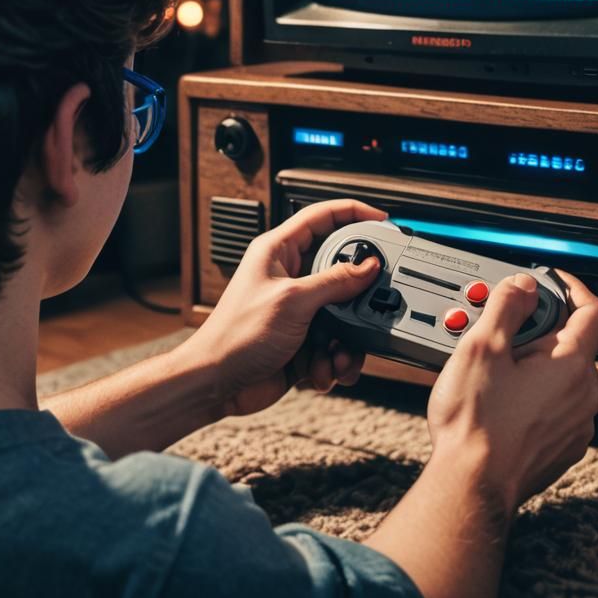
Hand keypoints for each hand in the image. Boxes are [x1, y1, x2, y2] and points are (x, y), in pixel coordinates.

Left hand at [184, 199, 386, 417]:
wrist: (216, 385)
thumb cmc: (235, 336)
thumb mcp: (292, 301)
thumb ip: (334, 281)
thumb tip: (368, 266)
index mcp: (278, 251)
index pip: (321, 216)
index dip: (353, 212)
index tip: (381, 219)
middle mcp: (290, 276)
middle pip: (341, 270)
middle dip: (357, 297)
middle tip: (369, 307)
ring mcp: (298, 310)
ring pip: (343, 314)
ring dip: (346, 340)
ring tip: (336, 353)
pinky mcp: (304, 340)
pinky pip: (336, 344)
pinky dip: (334, 361)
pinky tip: (321, 369)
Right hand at [427, 270, 597, 514]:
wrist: (472, 487)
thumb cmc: (476, 423)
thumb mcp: (481, 346)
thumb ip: (507, 305)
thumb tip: (523, 285)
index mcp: (573, 365)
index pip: (593, 311)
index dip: (572, 287)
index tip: (551, 282)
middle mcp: (585, 396)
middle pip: (573, 343)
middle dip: (541, 331)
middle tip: (503, 333)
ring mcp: (577, 425)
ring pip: (564, 377)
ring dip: (537, 365)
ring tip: (496, 371)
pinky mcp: (564, 447)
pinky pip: (558, 406)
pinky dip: (536, 395)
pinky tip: (504, 401)